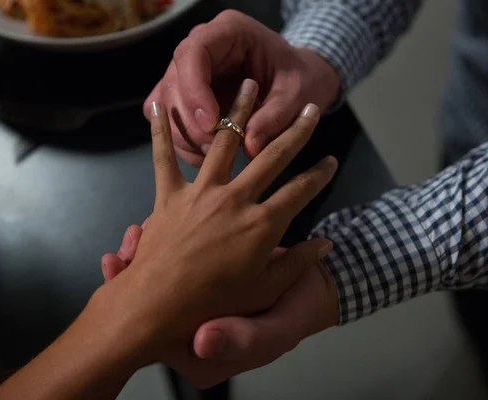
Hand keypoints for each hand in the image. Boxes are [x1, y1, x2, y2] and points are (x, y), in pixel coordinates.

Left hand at [103, 79, 338, 386]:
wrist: (156, 307)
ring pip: (224, 142)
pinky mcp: (169, 196)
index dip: (319, 175)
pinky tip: (160, 103)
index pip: (300, 191)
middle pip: (272, 156)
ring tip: (250, 84)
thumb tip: (326, 244)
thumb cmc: (211, 305)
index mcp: (262, 225)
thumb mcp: (264, 292)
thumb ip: (297, 264)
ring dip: (239, 109)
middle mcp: (235, 199)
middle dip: (296, 131)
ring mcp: (200, 193)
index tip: (330, 160)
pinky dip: (160, 130)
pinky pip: (163, 157)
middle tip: (311, 111)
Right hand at [144, 10, 340, 166]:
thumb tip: (249, 147)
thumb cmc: (299, 79)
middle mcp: (200, 47)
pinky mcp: (183, 97)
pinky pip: (169, 122)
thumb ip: (275, 116)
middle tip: (215, 149)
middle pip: (173, 83)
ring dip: (185, 136)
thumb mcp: (297, 94)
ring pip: (166, 106)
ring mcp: (187, 72)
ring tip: (215, 156)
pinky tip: (206, 156)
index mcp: (228, 32)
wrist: (298, 82)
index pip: (193, 54)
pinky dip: (185, 143)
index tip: (211, 123)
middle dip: (191, 122)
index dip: (194, 90)